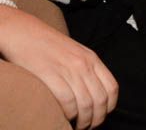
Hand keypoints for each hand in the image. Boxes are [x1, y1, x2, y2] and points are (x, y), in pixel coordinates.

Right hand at [0, 6, 117, 127]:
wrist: (26, 33)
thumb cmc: (49, 47)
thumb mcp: (76, 54)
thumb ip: (87, 70)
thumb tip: (94, 93)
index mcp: (92, 59)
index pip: (112, 88)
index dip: (108, 108)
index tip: (100, 116)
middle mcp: (83, 64)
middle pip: (99, 100)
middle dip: (96, 120)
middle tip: (87, 127)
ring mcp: (68, 69)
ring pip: (85, 104)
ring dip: (82, 121)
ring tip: (76, 127)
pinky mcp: (50, 74)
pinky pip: (67, 100)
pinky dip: (68, 114)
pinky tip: (63, 117)